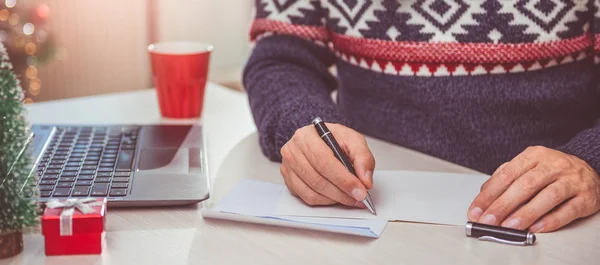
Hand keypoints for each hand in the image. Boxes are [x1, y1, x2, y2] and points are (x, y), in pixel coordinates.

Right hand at [280, 123, 374, 206]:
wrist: (319, 140)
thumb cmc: (334, 139)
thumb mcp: (352, 140)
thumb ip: (363, 158)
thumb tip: (365, 181)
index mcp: (306, 136)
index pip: (323, 161)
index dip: (343, 179)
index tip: (360, 190)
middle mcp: (292, 152)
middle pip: (317, 179)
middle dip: (341, 192)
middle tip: (359, 197)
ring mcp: (288, 168)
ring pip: (311, 192)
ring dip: (334, 199)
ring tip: (350, 198)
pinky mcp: (288, 181)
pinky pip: (306, 198)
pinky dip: (325, 201)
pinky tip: (336, 197)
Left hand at [468, 146, 599, 231]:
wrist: (589, 170)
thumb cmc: (552, 170)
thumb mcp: (528, 166)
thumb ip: (505, 177)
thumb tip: (483, 194)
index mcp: (534, 156)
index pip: (506, 175)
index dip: (489, 195)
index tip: (476, 210)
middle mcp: (553, 165)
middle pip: (524, 185)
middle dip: (503, 205)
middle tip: (489, 220)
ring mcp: (571, 180)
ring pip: (547, 197)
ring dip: (525, 214)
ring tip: (509, 226)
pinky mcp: (586, 197)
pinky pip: (568, 210)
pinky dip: (551, 220)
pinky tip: (536, 228)